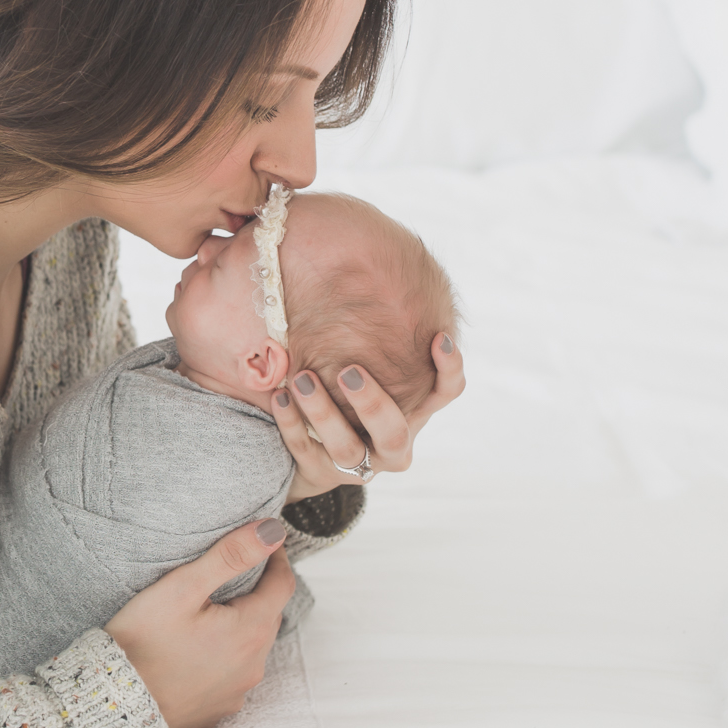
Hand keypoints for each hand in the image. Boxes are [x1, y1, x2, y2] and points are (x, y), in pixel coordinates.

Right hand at [105, 519, 295, 727]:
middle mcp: (253, 665)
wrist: (113, 706)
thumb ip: (230, 556)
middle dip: (257, 590)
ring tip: (211, 608)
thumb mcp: (183, 588)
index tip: (262, 541)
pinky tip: (199, 647)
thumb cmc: (143, 643)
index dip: (275, 558)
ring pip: (253, 645)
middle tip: (231, 570)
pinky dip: (226, 654)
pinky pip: (234, 672)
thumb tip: (272, 531)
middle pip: (269, 614)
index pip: (283, 584)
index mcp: (251, 631)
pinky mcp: (220, 708)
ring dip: (242, 624)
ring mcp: (238, 690)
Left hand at [271, 331, 465, 500]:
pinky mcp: (319, 474)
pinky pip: (305, 451)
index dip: (448, 369)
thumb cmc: (349, 384)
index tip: (437, 336)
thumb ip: (377, 325)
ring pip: (347, 449)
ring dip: (323, 412)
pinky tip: (278, 395)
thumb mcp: (370, 357)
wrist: (311, 442)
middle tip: (348, 371)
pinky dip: (292, 423)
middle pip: (395, 433)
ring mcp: (357, 466)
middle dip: (373, 403)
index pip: (447, 392)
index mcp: (414, 411)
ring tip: (300, 378)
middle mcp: (392, 444)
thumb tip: (367, 252)